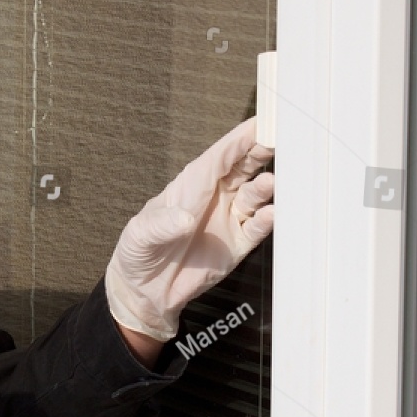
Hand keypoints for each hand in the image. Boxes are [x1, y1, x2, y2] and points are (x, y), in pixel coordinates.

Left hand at [105, 118, 273, 342]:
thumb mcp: (139, 236)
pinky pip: (256, 229)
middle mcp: (214, 197)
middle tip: (279, 140)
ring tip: (270, 183)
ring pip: (254, 195)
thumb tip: (185, 219)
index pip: (218, 156)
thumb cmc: (138, 253)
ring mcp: (228, 220)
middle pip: (243, 167)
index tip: (260, 123)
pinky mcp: (237, 246)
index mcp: (190, 186)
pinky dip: (267, 221)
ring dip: (265, 187)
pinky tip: (271, 214)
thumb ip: (160, 224)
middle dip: (260, 152)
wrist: (144, 294)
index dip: (239, 139)